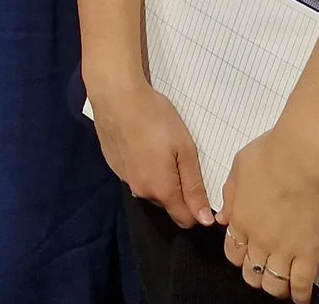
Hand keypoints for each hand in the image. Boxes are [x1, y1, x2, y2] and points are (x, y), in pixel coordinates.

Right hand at [90, 77, 212, 227]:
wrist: (117, 97)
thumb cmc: (156, 120)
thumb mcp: (185, 150)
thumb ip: (194, 188)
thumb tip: (204, 221)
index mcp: (162, 191)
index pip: (184, 220)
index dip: (197, 210)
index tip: (202, 187)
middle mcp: (141, 192)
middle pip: (167, 204)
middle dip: (178, 190)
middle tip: (182, 159)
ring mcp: (125, 179)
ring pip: (150, 189)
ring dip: (159, 178)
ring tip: (161, 148)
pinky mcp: (114, 165)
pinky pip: (135, 175)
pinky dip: (143, 166)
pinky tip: (143, 144)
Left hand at [218, 123, 318, 302]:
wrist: (303, 153)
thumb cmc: (271, 152)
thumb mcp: (239, 167)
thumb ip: (230, 195)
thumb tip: (222, 217)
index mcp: (240, 219)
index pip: (232, 252)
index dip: (239, 255)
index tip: (247, 252)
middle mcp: (258, 239)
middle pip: (250, 272)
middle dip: (255, 274)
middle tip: (265, 269)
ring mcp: (283, 248)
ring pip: (273, 284)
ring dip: (275, 287)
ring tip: (282, 284)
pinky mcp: (309, 251)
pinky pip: (302, 284)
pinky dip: (300, 295)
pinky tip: (301, 298)